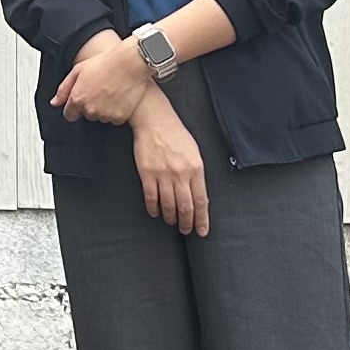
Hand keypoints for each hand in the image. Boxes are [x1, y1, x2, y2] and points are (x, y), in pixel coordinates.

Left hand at [54, 29, 158, 125]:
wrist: (131, 63)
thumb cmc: (106, 63)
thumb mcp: (78, 70)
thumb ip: (64, 89)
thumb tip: (55, 102)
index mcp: (77, 99)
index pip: (69, 115)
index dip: (74, 107)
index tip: (82, 100)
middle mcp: (90, 110)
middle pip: (87, 115)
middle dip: (91, 105)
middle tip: (100, 89)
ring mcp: (105, 115)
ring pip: (101, 117)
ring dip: (104, 108)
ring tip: (111, 91)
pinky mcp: (119, 117)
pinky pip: (115, 119)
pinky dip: (117, 111)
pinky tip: (120, 97)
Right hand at [132, 92, 211, 238]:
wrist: (154, 119)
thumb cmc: (175, 134)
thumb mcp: (194, 152)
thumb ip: (197, 174)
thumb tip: (199, 196)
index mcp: (196, 168)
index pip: (201, 200)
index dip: (202, 219)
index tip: (202, 230)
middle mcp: (181, 173)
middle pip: (186, 206)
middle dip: (187, 222)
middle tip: (186, 230)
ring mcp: (163, 174)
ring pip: (169, 205)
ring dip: (171, 217)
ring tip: (171, 222)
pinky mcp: (147, 173)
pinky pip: (151, 197)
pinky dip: (154, 208)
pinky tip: (156, 212)